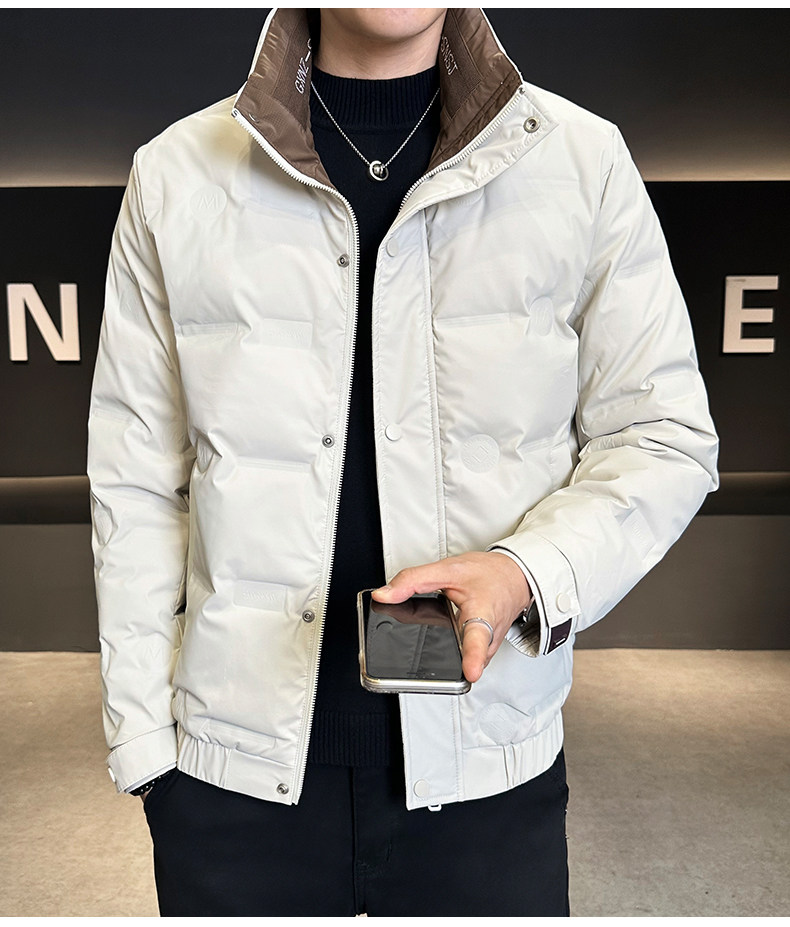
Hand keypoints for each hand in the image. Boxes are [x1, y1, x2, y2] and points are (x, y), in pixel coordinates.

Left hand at [372, 551, 530, 683]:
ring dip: (442, 654)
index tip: (471, 671)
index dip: (474, 657)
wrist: (513, 578)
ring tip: (433, 637)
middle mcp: (488, 638)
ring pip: (459, 661)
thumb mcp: (448, 569)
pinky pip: (461, 657)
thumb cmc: (488, 575)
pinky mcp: (483, 653)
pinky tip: (442, 637)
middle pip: (463, 658)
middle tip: (421, 649)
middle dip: (440, 658)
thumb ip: (413, 580)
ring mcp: (487, 650)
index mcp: (483, 613)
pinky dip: (449, 649)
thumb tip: (384, 595)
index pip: (479, 639)